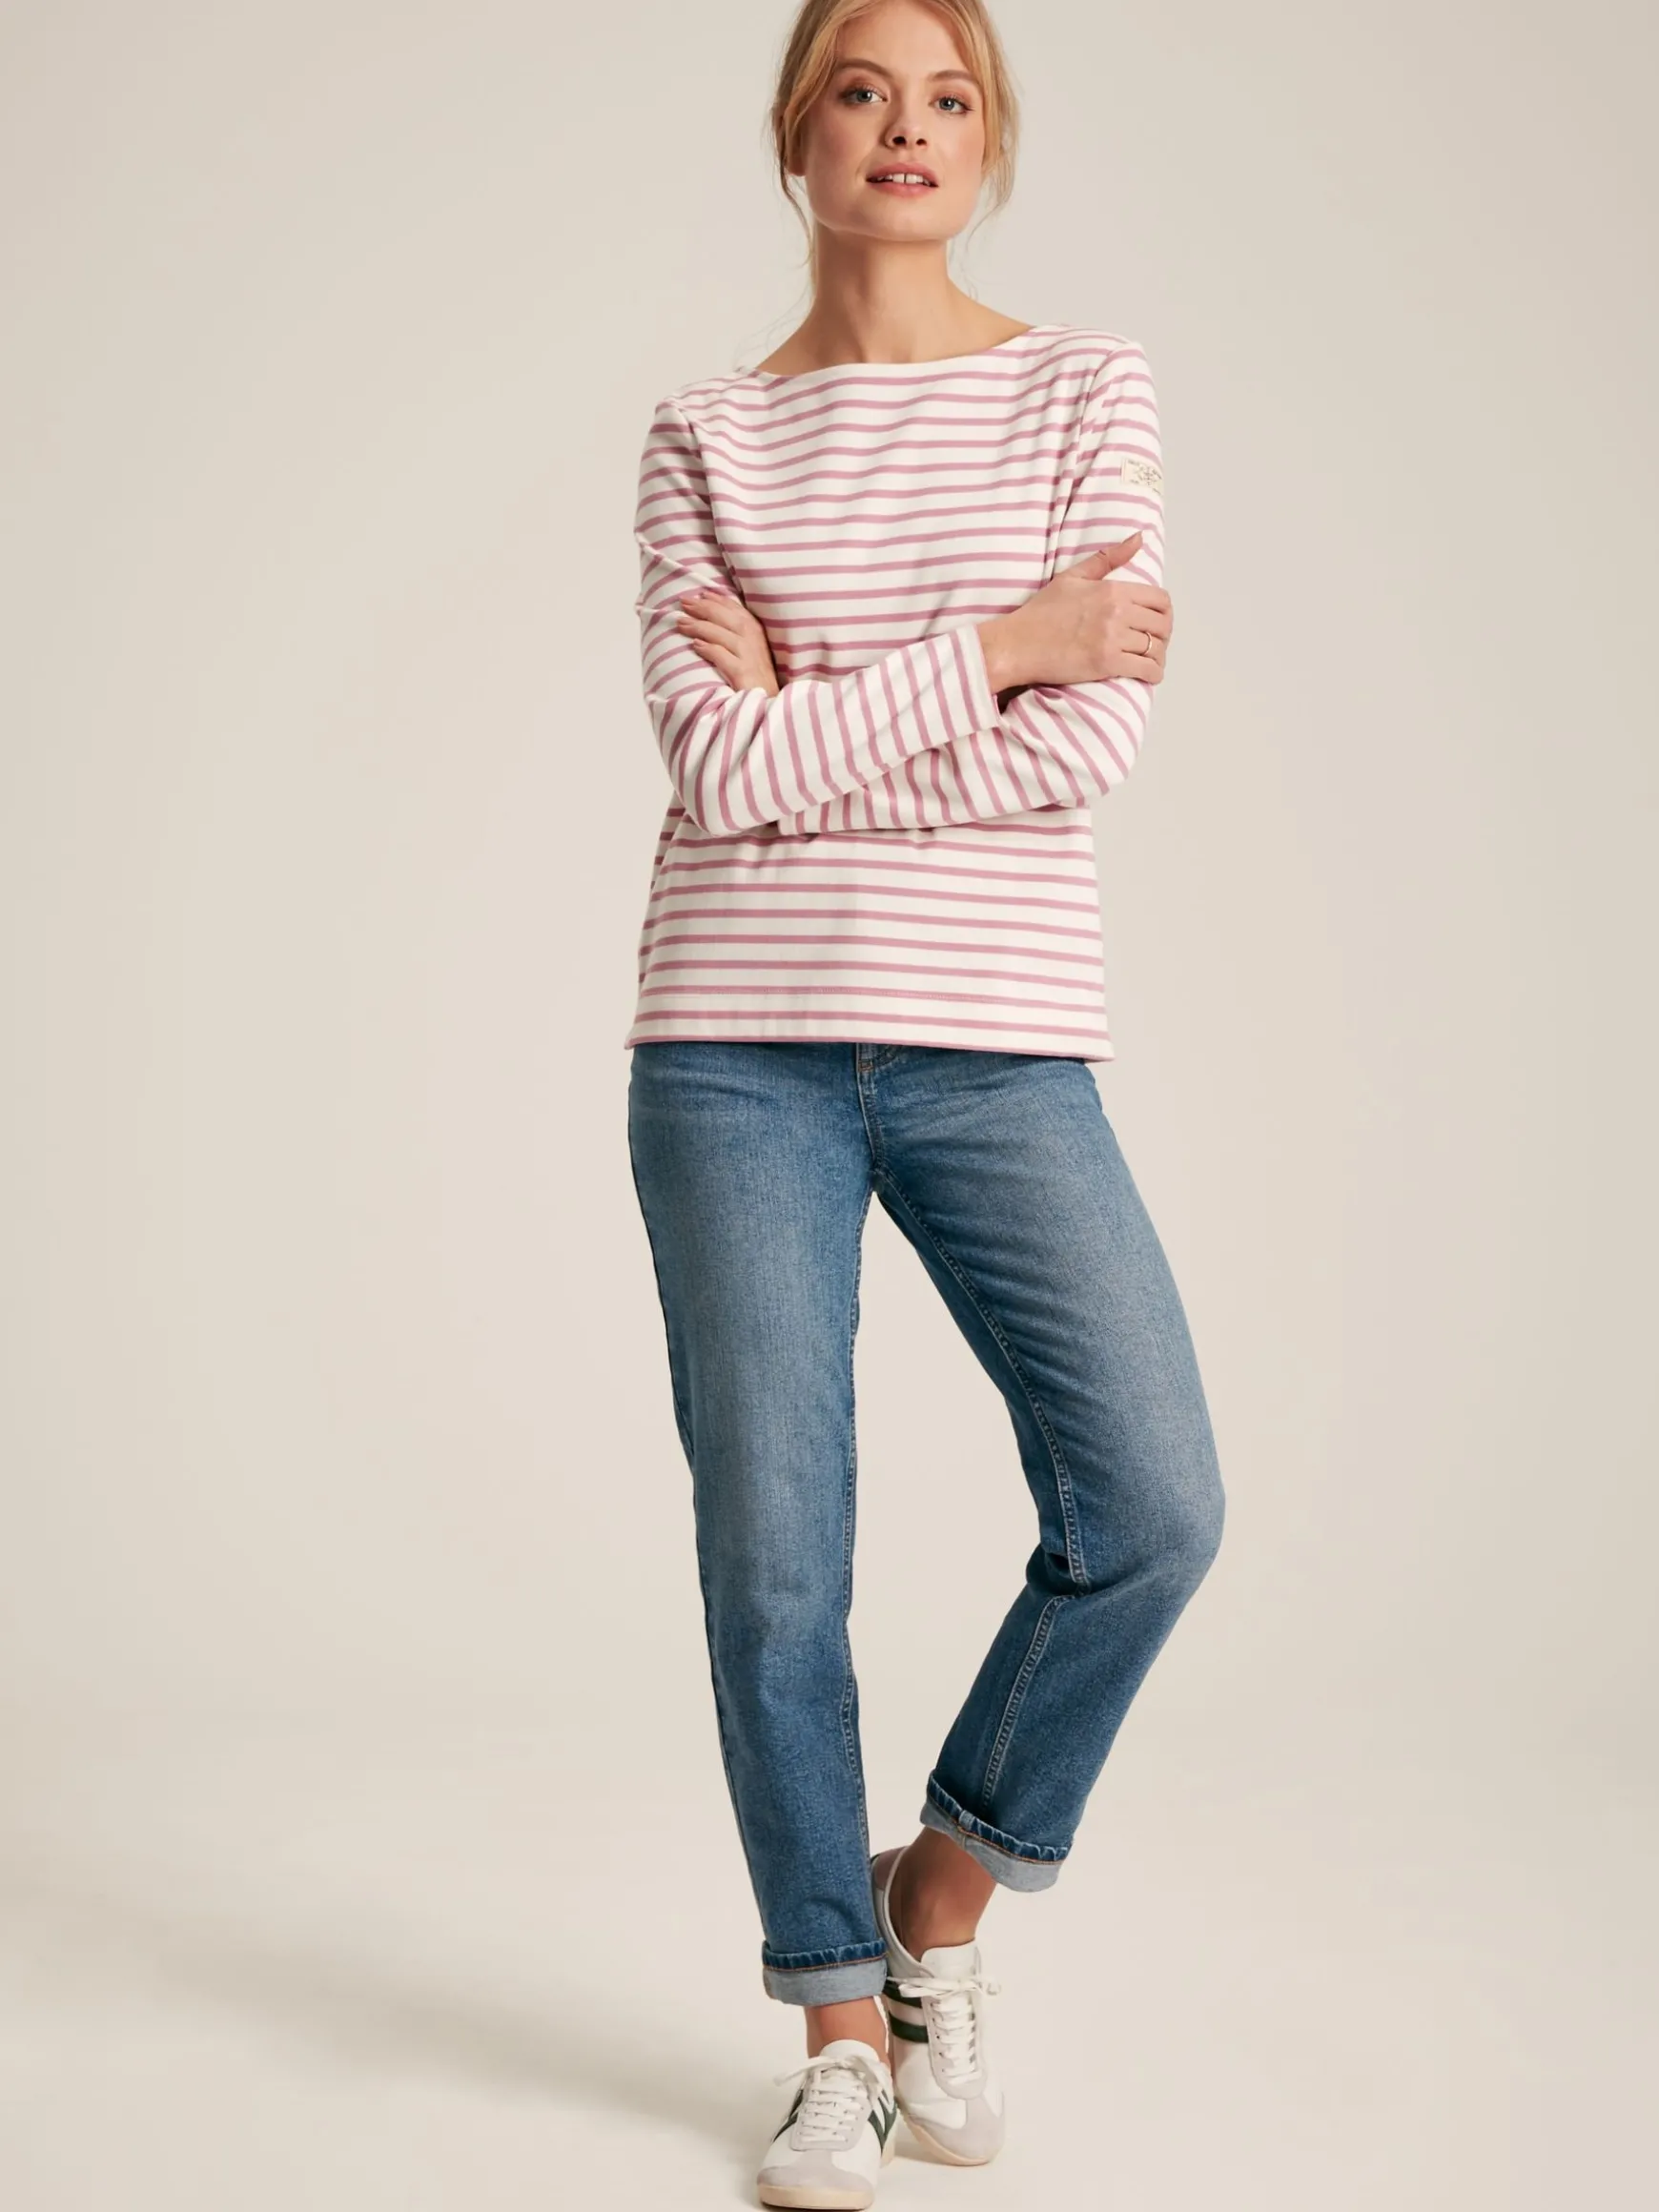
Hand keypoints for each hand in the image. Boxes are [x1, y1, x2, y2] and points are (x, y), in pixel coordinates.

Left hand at [674, 587, 779, 694]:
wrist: (770, 703)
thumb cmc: (756, 676)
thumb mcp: (749, 648)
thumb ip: (735, 632)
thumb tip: (710, 617)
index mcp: (755, 629)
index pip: (733, 608)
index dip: (715, 600)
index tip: (698, 595)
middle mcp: (753, 638)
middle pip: (723, 616)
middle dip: (702, 608)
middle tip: (683, 603)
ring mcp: (749, 655)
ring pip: (719, 633)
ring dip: (698, 626)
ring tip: (681, 624)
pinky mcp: (743, 672)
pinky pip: (721, 655)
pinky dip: (707, 649)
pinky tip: (695, 646)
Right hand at [978, 535, 1172, 691]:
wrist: (1018, 645)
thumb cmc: (1041, 613)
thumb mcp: (1072, 576)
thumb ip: (1108, 558)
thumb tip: (1138, 538)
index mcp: (1112, 589)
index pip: (1159, 599)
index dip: (1164, 613)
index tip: (1157, 622)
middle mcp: (1117, 612)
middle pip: (1162, 624)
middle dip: (1164, 636)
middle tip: (1155, 644)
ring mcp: (1112, 638)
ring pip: (1156, 648)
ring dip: (1159, 657)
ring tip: (1151, 661)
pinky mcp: (1106, 663)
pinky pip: (1145, 669)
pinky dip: (1153, 674)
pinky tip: (1149, 675)